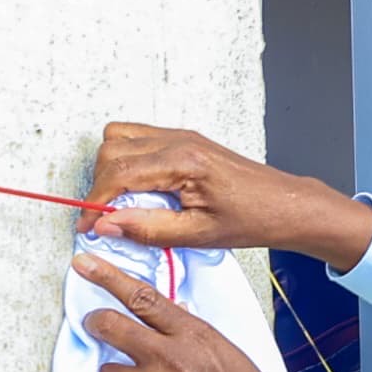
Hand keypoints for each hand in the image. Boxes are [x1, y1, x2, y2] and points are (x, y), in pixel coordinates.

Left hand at [72, 251, 310, 371]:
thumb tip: (180, 320)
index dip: (108, 277)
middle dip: (95, 323)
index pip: (142, 296)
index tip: (87, 266)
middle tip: (92, 325)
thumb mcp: (233, 360)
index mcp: (194, 336)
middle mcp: (169, 358)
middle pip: (110, 326)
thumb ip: (199, 340)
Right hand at [84, 123, 371, 270]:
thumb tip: (106, 225)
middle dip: (99, 184)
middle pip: (112, 150)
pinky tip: (138, 188)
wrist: (285, 205)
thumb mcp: (196, 235)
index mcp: (183, 162)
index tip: (87, 225)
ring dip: (110, 168)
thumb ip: (147, 228)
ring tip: (119, 201)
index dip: (95, 202)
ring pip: (120, 137)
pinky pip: (139, 138)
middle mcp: (179, 141)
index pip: (118, 174)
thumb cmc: (252, 219)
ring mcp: (181, 136)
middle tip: (103, 217)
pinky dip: (126, 159)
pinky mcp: (184, 139)